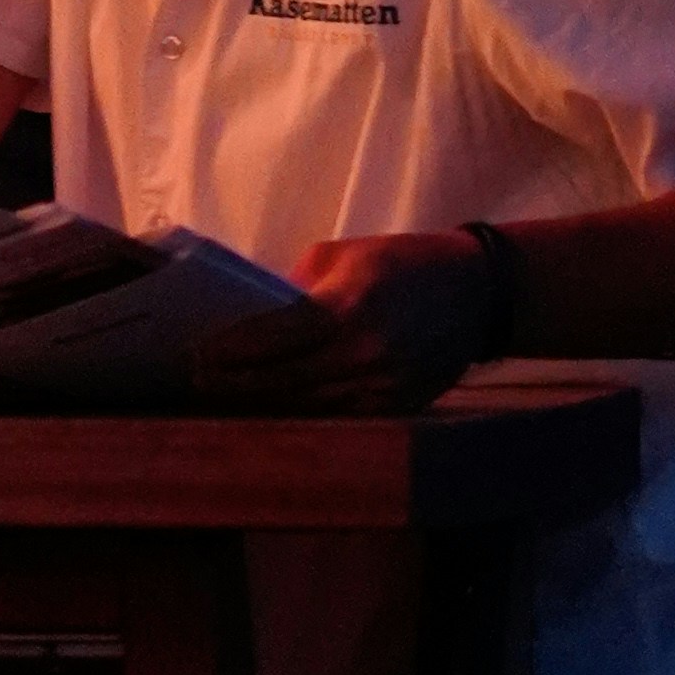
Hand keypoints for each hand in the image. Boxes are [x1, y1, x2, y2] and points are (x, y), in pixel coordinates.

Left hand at [194, 229, 488, 412]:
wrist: (479, 292)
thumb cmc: (404, 262)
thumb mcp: (347, 255)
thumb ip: (298, 288)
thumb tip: (254, 319)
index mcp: (349, 304)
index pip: (273, 339)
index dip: (229, 353)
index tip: (195, 357)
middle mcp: (366, 351)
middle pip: (283, 382)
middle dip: (234, 386)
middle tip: (196, 385)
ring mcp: (384, 386)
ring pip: (307, 408)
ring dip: (262, 408)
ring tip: (223, 403)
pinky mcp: (397, 407)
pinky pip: (338, 418)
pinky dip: (302, 417)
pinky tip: (274, 414)